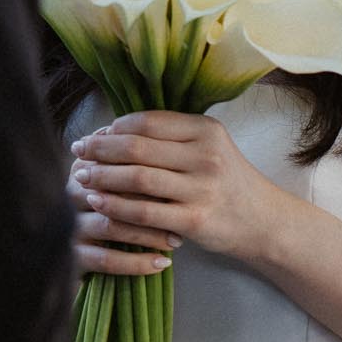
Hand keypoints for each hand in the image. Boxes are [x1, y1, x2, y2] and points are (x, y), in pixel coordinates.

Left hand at [70, 111, 282, 263]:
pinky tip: (98, 202)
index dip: (114, 127)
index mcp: (206, 130)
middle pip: (138, 146)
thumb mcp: (208, 147)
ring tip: (81, 176)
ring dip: (102, 176)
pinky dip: (116, 206)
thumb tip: (111, 131)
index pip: (148, 121)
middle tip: (78, 152)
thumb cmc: (226, 181)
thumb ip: (169, 137)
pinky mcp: (195, 220)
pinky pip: (144, 211)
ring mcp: (202, 188)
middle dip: (100, 149)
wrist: (263, 221)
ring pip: (137, 177)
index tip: (93, 134)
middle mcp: (205, 155)